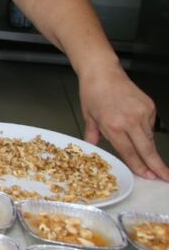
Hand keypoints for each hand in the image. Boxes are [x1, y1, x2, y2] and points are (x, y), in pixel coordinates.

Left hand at [79, 64, 165, 180]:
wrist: (102, 71)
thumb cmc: (93, 92)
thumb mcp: (88, 116)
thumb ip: (92, 135)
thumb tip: (93, 147)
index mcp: (112, 125)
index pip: (129, 152)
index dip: (139, 166)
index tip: (147, 176)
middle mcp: (129, 120)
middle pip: (147, 149)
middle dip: (157, 165)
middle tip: (165, 177)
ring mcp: (142, 112)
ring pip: (150, 138)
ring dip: (151, 149)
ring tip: (152, 159)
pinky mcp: (150, 106)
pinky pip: (151, 125)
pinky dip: (146, 131)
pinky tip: (137, 127)